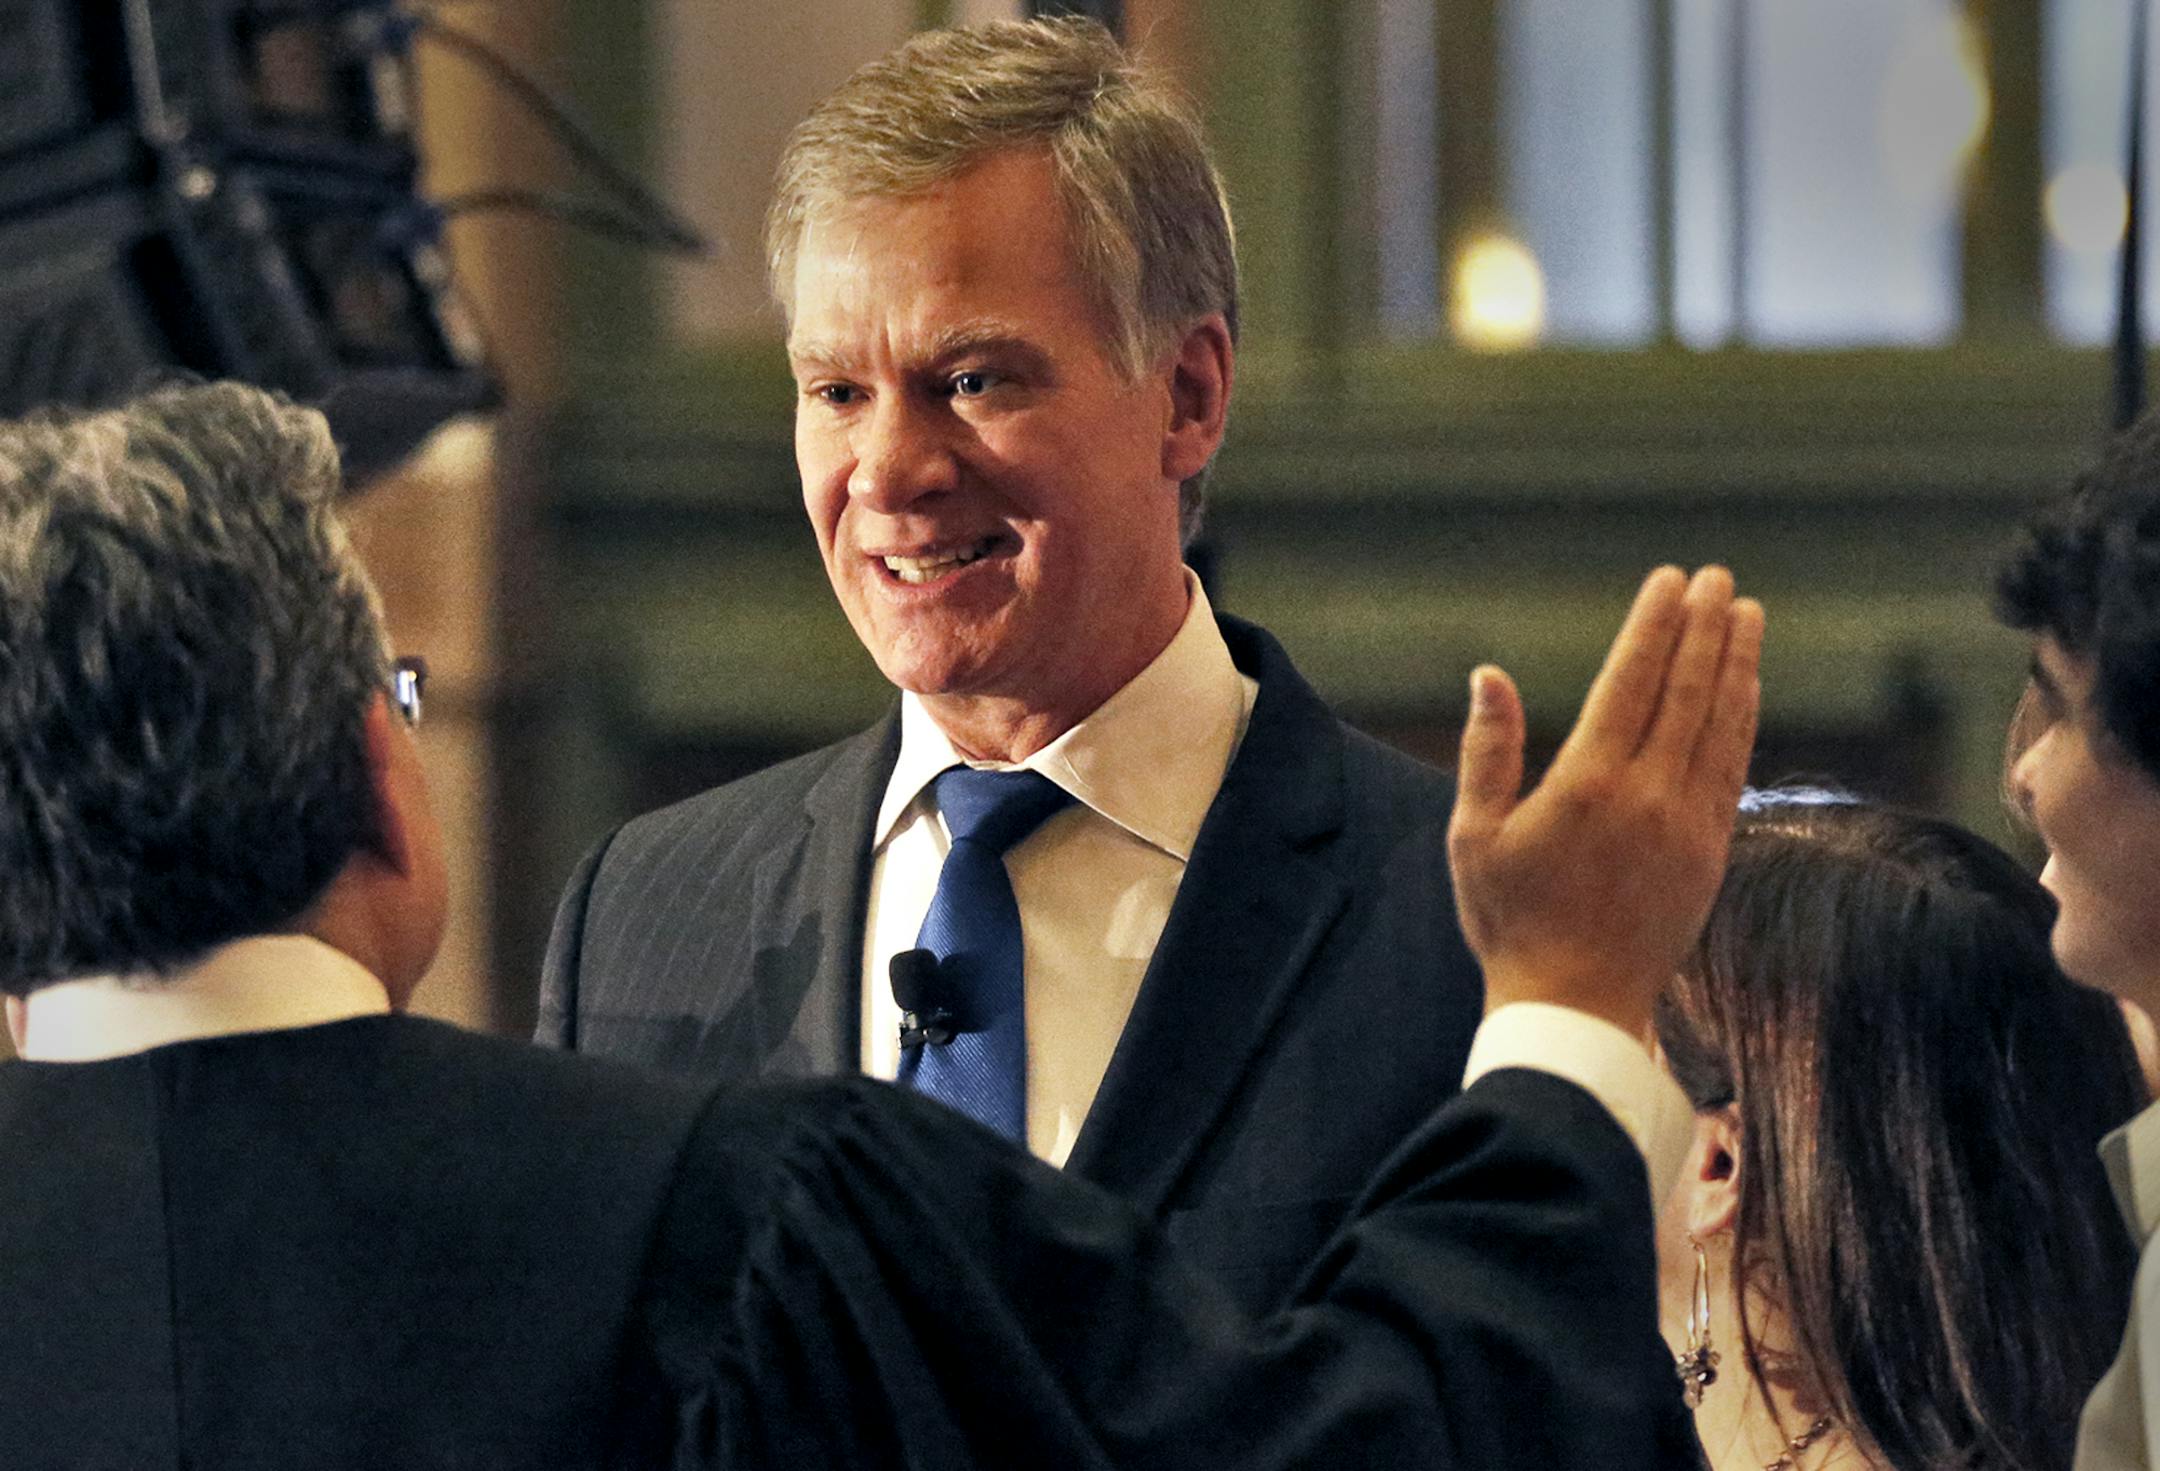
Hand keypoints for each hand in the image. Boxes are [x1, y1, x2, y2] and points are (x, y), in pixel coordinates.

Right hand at [1446, 566, 1763, 1036]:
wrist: (1574, 1007)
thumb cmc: (1510, 921)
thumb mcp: (1475, 836)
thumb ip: (1487, 751)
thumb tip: (1489, 675)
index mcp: (1587, 786)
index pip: (1630, 682)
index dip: (1654, 626)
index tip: (1671, 580)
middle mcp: (1647, 797)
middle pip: (1686, 691)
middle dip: (1704, 627)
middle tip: (1717, 577)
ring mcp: (1687, 825)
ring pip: (1720, 724)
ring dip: (1736, 663)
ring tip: (1747, 612)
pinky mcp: (1710, 853)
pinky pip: (1733, 768)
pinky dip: (1742, 719)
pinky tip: (1745, 688)